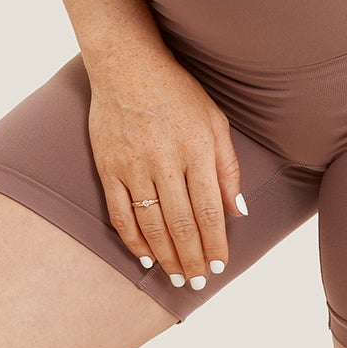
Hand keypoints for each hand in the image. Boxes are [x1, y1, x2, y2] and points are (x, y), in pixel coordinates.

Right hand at [86, 50, 246, 288]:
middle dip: (192, 258)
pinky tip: (145, 257)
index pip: (209, 209)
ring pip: (151, 224)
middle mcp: (165, 160)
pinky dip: (133, 240)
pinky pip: (120, 214)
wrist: (126, 66)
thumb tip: (237, 212)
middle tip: (199, 281)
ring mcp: (133, 166)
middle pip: (181, 223)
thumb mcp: (214, 121)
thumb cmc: (177, 92)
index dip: (215, 243)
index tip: (220, 264)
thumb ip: (227, 167)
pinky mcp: (109, 168)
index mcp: (196, 149)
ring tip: (177, 276)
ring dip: (166, 256)